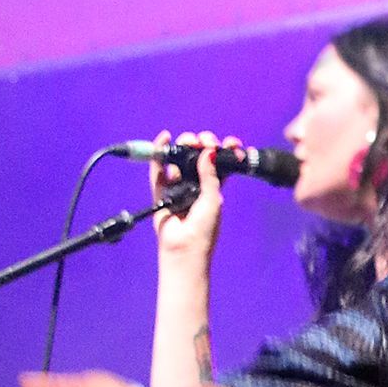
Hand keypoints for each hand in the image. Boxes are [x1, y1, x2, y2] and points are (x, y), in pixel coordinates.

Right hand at [151, 133, 229, 265]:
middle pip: (197, 157)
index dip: (224, 151)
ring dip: (184, 146)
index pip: (219, 164)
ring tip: (188, 142)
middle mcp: (195, 185)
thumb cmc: (204, 230)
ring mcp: (177, 187)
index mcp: (213, 188)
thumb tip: (208, 151)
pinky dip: (160, 152)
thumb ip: (210, 175)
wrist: (184, 248)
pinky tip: (165, 138)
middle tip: (203, 142)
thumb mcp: (213, 199)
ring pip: (179, 159)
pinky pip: (158, 168)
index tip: (230, 142)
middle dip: (201, 145)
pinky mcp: (160, 191)